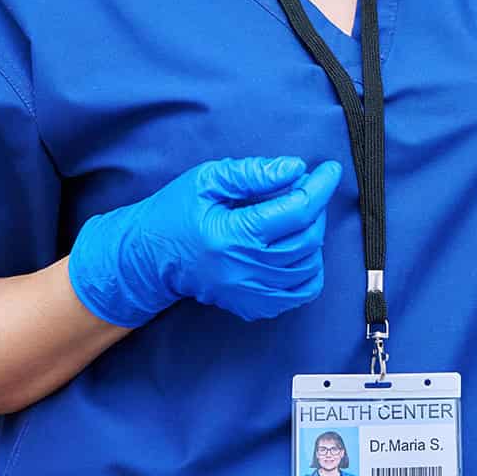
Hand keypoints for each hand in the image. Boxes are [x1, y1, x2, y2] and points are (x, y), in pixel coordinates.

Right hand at [68, 156, 342, 325]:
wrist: (147, 258)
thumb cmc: (174, 213)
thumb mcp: (207, 180)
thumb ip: (253, 173)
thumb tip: (295, 169)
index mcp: (230, 235)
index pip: (294, 211)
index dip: (319, 187)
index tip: (329, 170)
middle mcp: (242, 270)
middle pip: (306, 239)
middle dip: (316, 208)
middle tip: (307, 189)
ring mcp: (248, 293)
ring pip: (308, 266)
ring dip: (314, 237)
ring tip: (298, 216)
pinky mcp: (251, 306)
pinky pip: (299, 293)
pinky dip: (310, 270)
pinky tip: (299, 249)